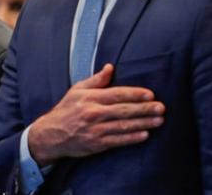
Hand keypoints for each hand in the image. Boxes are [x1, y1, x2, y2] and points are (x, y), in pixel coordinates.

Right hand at [28, 64, 164, 165]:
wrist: (50, 134)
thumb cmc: (66, 110)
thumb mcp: (76, 91)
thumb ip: (95, 80)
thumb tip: (110, 68)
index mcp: (89, 98)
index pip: (116, 94)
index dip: (135, 94)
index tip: (150, 94)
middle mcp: (93, 113)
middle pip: (123, 110)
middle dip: (144, 109)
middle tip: (161, 107)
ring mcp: (95, 129)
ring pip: (124, 126)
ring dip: (144, 123)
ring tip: (159, 120)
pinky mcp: (96, 144)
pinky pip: (118, 141)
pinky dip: (132, 138)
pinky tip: (145, 134)